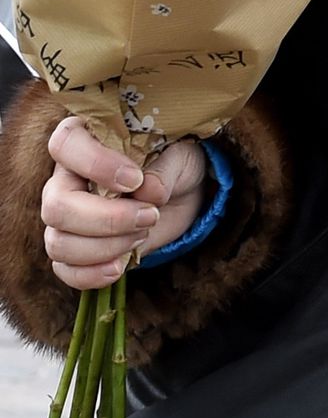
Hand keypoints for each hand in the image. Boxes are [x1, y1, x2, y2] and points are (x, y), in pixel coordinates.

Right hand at [42, 117, 206, 288]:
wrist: (182, 195)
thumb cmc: (173, 165)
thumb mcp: (180, 156)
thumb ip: (164, 168)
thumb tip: (149, 191)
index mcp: (83, 142)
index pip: (64, 144)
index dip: (95, 164)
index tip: (135, 179)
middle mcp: (64, 180)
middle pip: (56, 206)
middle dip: (108, 219)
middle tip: (150, 215)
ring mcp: (66, 218)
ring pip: (58, 243)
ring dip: (106, 247)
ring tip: (143, 234)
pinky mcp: (78, 250)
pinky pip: (64, 270)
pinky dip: (91, 275)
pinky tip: (120, 267)